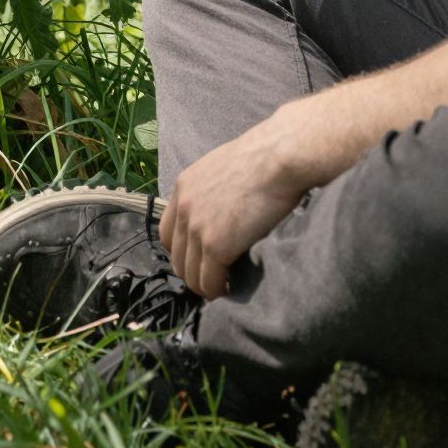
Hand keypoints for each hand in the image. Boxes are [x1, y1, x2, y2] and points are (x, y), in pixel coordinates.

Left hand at [160, 117, 309, 300]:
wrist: (279, 157)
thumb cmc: (264, 156)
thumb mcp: (223, 167)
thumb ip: (211, 190)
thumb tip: (220, 211)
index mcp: (184, 187)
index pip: (168, 233)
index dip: (183, 251)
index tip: (199, 259)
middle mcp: (184, 208)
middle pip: (177, 258)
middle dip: (194, 272)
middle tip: (214, 278)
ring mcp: (197, 229)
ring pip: (190, 275)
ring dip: (206, 286)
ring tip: (224, 286)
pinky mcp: (215, 247)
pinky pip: (209, 283)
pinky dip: (219, 291)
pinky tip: (232, 288)